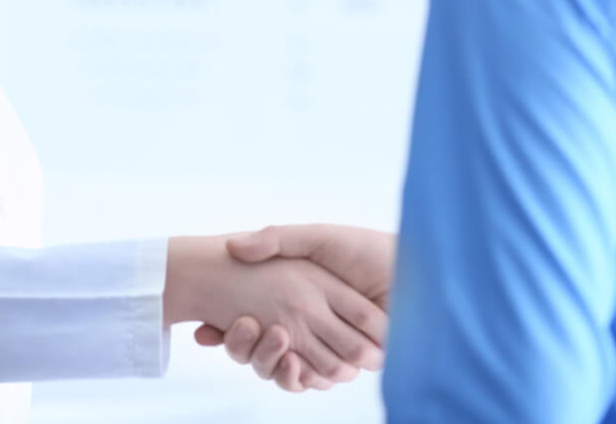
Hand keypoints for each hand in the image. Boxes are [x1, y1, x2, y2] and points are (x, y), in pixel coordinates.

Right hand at [193, 225, 395, 391]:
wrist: (414, 272)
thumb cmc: (366, 250)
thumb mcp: (316, 237)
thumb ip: (277, 239)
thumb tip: (234, 246)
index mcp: (299, 295)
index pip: (252, 320)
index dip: (228, 328)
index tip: (202, 329)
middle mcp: (308, 323)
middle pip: (260, 347)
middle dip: (238, 347)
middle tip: (214, 338)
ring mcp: (325, 345)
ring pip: (281, 367)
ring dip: (263, 362)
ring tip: (256, 347)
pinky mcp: (345, 362)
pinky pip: (311, 378)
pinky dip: (294, 376)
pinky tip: (286, 363)